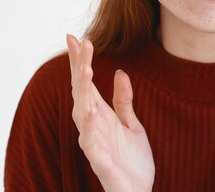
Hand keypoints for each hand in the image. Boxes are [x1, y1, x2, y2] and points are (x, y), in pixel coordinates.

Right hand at [66, 34, 154, 191]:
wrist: (138, 191)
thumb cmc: (131, 160)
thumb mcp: (132, 124)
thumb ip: (123, 100)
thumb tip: (119, 72)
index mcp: (100, 114)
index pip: (86, 83)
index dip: (79, 61)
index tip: (76, 38)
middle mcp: (92, 125)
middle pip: (81, 92)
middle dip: (80, 68)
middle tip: (81, 44)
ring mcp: (93, 142)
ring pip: (82, 113)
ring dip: (82, 91)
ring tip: (84, 70)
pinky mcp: (99, 160)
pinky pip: (90, 141)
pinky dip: (89, 126)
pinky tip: (90, 109)